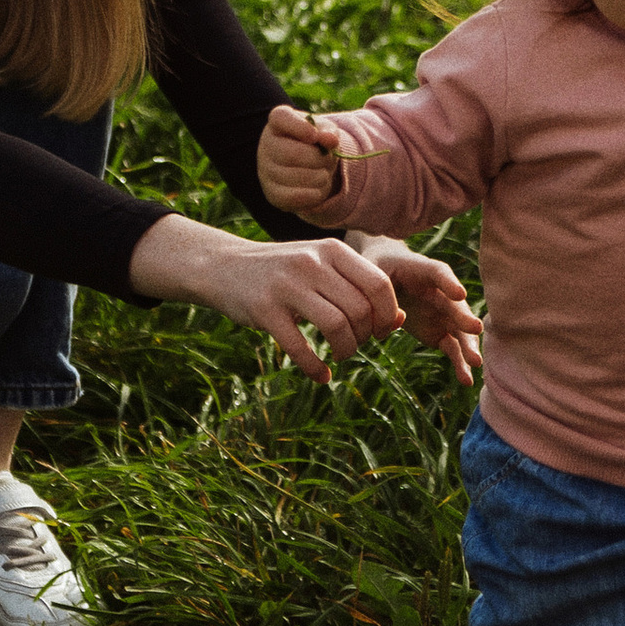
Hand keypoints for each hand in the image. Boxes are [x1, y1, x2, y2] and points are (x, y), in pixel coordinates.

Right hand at [127, 214, 402, 383]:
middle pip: (360, 310)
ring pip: (336, 327)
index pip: (379, 285)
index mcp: (332, 249)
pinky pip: (300, 348)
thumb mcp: (323, 267)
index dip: (387, 315)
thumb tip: (401, 320)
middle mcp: (312, 263)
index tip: (379, 331)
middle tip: (354, 344)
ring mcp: (287, 286)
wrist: (223, 266)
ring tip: (339, 356)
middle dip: (365, 337)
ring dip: (345, 351)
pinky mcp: (264, 311)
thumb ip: (360, 287)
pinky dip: (315, 368)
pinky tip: (320, 376)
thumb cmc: (285, 272)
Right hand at [258, 102, 357, 217]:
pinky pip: (293, 197)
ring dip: (320, 177)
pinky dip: (313, 194)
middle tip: (328, 160)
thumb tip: (331, 140)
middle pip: (292, 154)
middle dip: (319, 160)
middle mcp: (266, 144)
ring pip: (295, 177)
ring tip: (324, 174)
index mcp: (278, 121)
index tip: (314, 136)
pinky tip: (318, 188)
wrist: (309, 166)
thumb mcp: (325, 131)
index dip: (300, 127)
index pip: (281, 118)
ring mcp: (265, 170)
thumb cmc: (316, 143)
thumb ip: (328, 132)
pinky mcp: (272, 193)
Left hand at [352, 234, 482, 387]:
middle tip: (475, 329)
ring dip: (467, 347)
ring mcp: (443, 314)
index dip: (448, 283)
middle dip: (464, 318)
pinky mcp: (440, 333)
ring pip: (459, 331)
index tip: (459, 294)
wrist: (384, 274)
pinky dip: (459, 364)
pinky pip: (453, 349)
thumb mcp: (373, 276)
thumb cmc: (378, 269)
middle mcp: (441, 292)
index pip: (438, 273)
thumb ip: (381, 299)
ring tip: (475, 364)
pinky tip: (466, 380)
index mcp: (423, 270)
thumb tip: (392, 324)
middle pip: (455, 306)